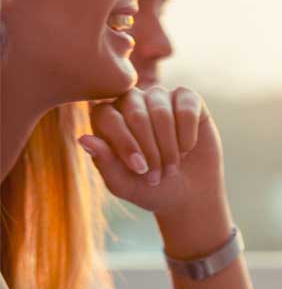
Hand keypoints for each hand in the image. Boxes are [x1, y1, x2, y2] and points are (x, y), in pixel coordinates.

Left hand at [79, 86, 223, 217]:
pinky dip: (188, 135)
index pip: (107, 116)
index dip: (124, 142)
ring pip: (161, 112)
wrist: (190, 192)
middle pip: (135, 113)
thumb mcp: (124, 184)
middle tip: (156, 175)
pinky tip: (187, 149)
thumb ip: (104, 162)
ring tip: (171, 167)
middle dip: (150, 149)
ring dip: (169, 147)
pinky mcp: (188, 98)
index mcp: (107, 118)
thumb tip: (83, 139)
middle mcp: (131, 101)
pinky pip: (186, 109)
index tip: (140, 169)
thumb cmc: (150, 187)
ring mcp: (159, 96)